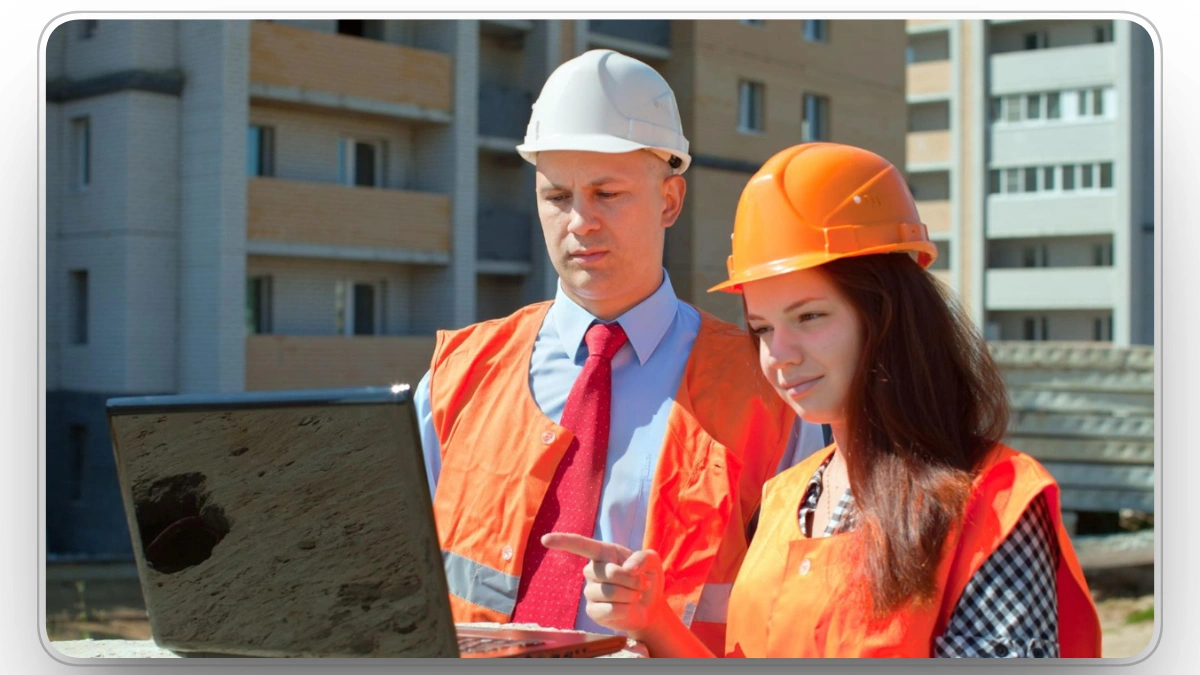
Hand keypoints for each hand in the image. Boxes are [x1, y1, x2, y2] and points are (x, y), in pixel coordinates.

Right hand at [541, 533, 667, 638]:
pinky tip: (628, 608)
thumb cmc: (647, 578)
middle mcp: (592, 571)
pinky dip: (625, 609)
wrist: (650, 606)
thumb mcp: (652, 561)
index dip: (563, 541)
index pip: (580, 545)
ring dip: (630, 594)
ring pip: (609, 592)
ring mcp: (590, 592)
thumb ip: (643, 558)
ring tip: (637, 595)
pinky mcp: (593, 612)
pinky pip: (608, 610)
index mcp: (603, 554)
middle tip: (642, 583)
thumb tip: (627, 567)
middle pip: (607, 572)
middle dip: (630, 579)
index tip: (544, 540)